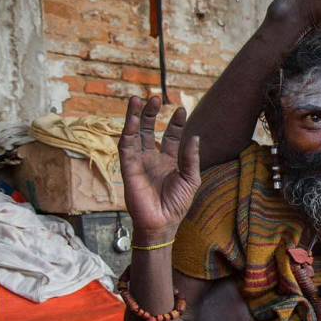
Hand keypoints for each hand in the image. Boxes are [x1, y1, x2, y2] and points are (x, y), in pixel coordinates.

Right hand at [118, 96, 200, 243]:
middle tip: (155, 97)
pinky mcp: (128, 169)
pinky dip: (126, 132)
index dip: (174, 123)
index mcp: (168, 161)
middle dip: (151, 114)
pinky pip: (125, 147)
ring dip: (134, 117)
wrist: (163, 223)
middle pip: (148, 130)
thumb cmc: (177, 204)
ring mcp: (139, 162)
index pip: (169, 136)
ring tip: (138, 99)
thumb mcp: (191, 178)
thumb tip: (195, 136)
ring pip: (133, 134)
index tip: (181, 109)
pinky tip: (130, 120)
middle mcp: (152, 159)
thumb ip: (191, 157)